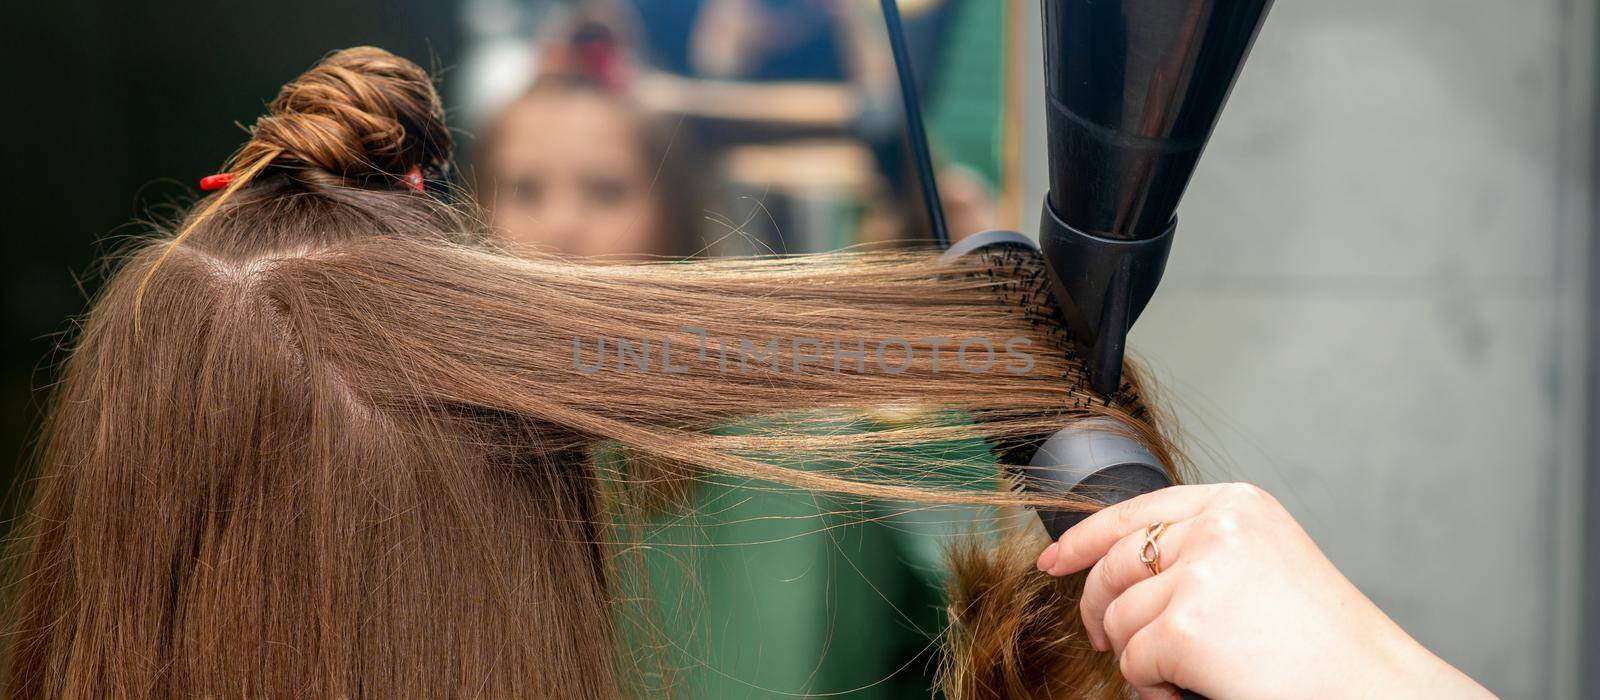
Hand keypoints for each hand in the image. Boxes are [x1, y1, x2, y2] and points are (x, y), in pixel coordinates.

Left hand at [1034, 483, 1493, 698]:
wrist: (1373, 689)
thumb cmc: (1324, 644)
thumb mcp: (1264, 565)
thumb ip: (1202, 550)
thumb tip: (1122, 568)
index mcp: (1236, 505)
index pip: (1135, 510)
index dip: (1084, 538)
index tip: (1053, 559)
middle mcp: (1215, 528)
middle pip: (1113, 565)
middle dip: (1100, 609)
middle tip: (1107, 641)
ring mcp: (1198, 574)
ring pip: (1120, 619)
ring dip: (1139, 658)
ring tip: (1187, 674)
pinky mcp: (1185, 627)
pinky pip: (1134, 661)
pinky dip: (1152, 686)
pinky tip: (1192, 689)